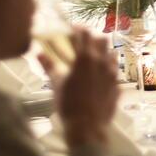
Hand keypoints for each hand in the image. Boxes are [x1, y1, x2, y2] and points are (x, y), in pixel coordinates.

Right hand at [49, 28, 118, 147]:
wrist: (87, 127)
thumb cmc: (68, 104)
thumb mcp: (56, 83)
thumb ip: (48, 66)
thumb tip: (38, 53)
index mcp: (86, 58)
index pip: (85, 34)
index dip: (78, 28)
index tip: (73, 28)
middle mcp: (102, 62)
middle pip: (102, 40)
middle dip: (93, 38)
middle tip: (83, 42)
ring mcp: (113, 74)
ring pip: (112, 54)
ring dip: (103, 51)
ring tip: (93, 56)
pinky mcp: (118, 85)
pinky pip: (115, 70)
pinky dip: (108, 67)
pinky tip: (100, 74)